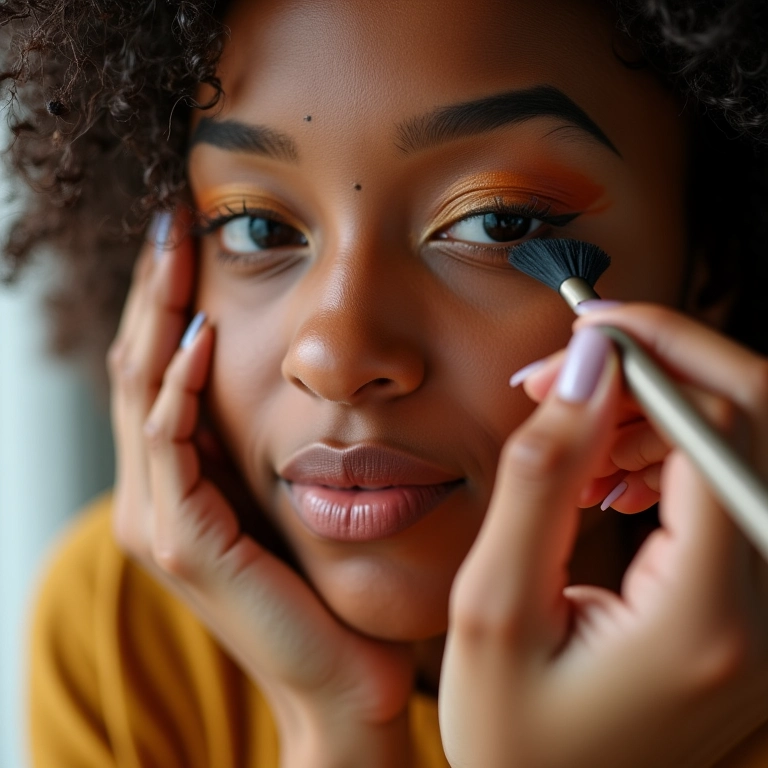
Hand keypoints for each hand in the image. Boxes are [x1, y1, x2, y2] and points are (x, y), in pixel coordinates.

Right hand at [107, 212, 413, 767]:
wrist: (339, 676)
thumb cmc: (326, 582)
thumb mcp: (287, 492)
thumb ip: (267, 441)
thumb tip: (286, 365)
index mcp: (178, 479)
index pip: (156, 369)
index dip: (166, 301)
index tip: (186, 235)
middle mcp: (154, 493)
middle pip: (137, 366)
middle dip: (153, 291)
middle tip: (169, 220)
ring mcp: (158, 519)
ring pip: (139, 392)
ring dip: (157, 317)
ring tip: (174, 249)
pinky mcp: (181, 541)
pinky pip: (168, 447)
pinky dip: (176, 389)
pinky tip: (198, 339)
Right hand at [440, 305, 767, 767]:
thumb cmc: (513, 732)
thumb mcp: (492, 604)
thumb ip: (540, 477)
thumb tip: (581, 368)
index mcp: (706, 615)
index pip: (720, 425)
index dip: (649, 355)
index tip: (574, 338)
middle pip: (756, 419)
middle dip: (659, 368)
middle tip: (568, 375)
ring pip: (747, 445)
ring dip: (660, 411)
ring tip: (578, 435)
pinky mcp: (757, 604)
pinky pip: (734, 486)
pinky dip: (672, 454)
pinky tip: (614, 473)